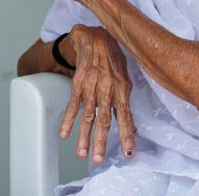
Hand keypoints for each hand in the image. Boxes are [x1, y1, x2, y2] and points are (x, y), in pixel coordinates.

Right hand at [59, 25, 135, 163]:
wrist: (95, 38)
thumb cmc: (113, 59)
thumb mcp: (126, 78)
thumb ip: (126, 102)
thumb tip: (133, 126)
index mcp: (121, 89)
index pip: (125, 116)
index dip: (127, 135)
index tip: (129, 153)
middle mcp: (106, 90)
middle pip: (104, 121)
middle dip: (101, 142)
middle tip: (98, 160)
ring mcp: (91, 88)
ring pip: (87, 116)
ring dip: (84, 136)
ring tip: (81, 153)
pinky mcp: (77, 84)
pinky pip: (72, 105)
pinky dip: (68, 120)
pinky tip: (64, 134)